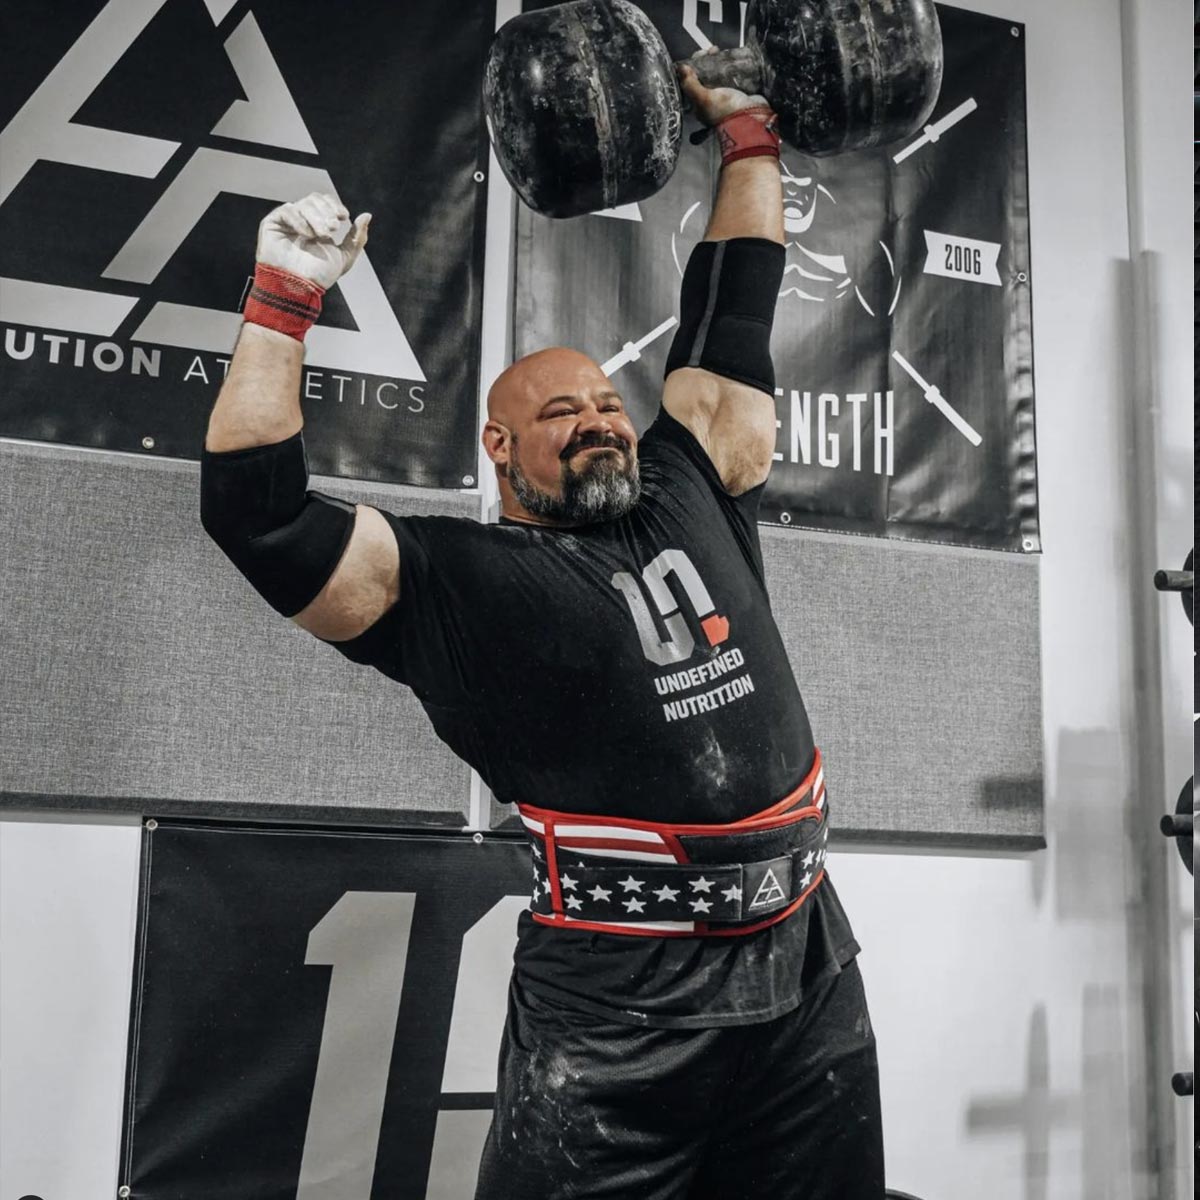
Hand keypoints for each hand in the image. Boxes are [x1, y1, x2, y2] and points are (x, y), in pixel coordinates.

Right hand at [256, 192, 370, 289]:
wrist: (299, 288)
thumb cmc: (319, 277)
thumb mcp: (345, 257)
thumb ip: (357, 237)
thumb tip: (367, 215)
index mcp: (318, 226)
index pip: (325, 202)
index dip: (334, 205)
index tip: (343, 216)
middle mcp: (302, 221)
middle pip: (314, 199)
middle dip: (326, 211)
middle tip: (333, 228)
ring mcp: (287, 222)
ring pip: (303, 204)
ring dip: (316, 218)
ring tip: (321, 235)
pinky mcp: (272, 224)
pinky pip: (287, 211)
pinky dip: (300, 220)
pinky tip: (307, 235)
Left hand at [676, 50, 767, 126]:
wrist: (754, 117)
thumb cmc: (727, 112)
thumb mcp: (704, 99)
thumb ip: (691, 85)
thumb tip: (681, 68)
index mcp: (700, 105)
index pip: (690, 82)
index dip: (691, 67)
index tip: (698, 56)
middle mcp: (711, 99)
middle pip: (703, 75)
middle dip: (704, 60)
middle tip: (710, 51)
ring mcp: (724, 94)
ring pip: (716, 72)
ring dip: (715, 59)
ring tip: (718, 51)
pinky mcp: (738, 89)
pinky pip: (729, 72)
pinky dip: (728, 63)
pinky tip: (729, 56)